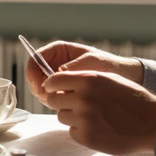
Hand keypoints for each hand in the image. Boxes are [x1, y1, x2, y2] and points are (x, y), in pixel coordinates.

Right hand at [24, 41, 143, 108]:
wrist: (122, 78)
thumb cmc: (108, 64)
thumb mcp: (92, 62)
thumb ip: (74, 67)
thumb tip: (58, 74)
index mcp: (59, 51)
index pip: (35, 58)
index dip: (32, 72)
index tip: (38, 85)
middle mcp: (55, 64)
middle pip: (35, 76)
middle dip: (39, 88)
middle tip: (49, 99)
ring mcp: (59, 79)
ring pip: (42, 89)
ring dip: (48, 97)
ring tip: (65, 101)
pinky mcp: (64, 91)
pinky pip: (52, 98)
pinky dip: (56, 103)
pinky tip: (69, 105)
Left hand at [43, 70, 155, 155]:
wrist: (151, 123)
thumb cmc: (132, 98)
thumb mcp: (108, 79)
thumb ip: (83, 78)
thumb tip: (59, 80)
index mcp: (88, 79)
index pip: (52, 81)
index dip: (52, 86)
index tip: (56, 89)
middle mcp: (83, 98)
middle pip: (52, 100)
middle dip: (61, 101)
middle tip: (74, 104)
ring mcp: (84, 119)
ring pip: (62, 116)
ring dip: (72, 116)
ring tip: (92, 116)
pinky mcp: (86, 137)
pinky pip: (71, 132)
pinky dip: (81, 130)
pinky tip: (97, 127)